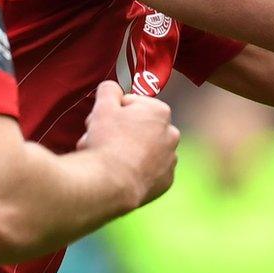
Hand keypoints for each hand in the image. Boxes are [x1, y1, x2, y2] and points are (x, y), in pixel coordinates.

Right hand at [77, 80, 178, 207]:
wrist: (111, 183)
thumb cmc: (107, 140)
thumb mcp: (102, 106)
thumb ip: (109, 89)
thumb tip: (113, 89)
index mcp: (159, 112)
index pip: (132, 105)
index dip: (114, 112)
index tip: (103, 123)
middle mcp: (171, 134)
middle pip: (140, 128)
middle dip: (123, 132)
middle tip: (102, 142)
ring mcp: (171, 160)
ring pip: (146, 150)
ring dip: (131, 152)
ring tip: (110, 161)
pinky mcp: (166, 182)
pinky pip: (150, 172)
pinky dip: (138, 172)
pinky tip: (122, 174)